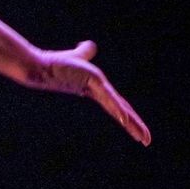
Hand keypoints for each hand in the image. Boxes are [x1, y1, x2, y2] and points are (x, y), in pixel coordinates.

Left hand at [27, 41, 150, 145]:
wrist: (42, 67)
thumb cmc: (57, 64)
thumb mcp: (79, 56)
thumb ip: (86, 52)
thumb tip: (89, 46)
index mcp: (98, 90)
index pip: (119, 106)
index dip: (131, 117)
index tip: (140, 130)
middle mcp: (98, 94)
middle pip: (122, 112)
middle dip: (135, 127)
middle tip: (147, 142)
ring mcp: (96, 90)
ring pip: (118, 109)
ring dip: (132, 124)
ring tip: (142, 138)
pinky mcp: (92, 84)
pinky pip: (109, 98)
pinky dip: (118, 109)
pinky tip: (125, 120)